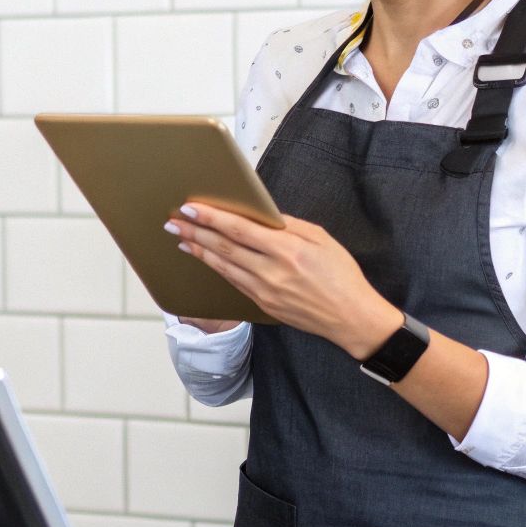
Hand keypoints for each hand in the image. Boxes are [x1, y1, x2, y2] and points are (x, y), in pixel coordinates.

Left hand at [165, 201, 401, 358]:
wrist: (352, 318)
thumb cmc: (342, 275)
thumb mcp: (321, 238)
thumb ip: (289, 226)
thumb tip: (262, 216)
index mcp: (287, 250)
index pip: (239, 230)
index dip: (212, 218)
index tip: (191, 208)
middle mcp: (271, 271)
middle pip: (224, 248)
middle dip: (196, 232)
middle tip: (173, 221)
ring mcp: (265, 291)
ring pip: (224, 267)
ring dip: (200, 251)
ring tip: (182, 238)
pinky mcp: (263, 305)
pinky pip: (234, 283)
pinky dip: (217, 269)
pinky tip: (206, 259)